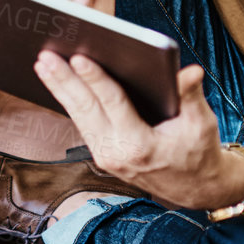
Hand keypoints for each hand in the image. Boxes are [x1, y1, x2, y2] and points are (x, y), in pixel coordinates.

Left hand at [34, 54, 243, 210]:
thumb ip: (192, 96)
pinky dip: (69, 101)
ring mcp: (105, 156)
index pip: (113, 104)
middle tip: (46, 55)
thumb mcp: (201, 124)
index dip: (95, 79)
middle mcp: (116, 153)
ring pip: (78, 116)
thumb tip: (190, 72)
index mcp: (140, 146)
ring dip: (59, 89)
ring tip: (43, 63)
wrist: (195, 188)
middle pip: (85, 109)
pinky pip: (82, 123)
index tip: (79, 57)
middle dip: (64, 80)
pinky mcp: (102, 154)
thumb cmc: (198, 152)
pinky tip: (57, 82)